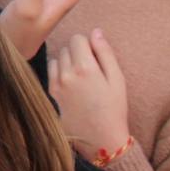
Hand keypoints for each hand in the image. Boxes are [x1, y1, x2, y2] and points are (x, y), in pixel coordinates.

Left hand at [48, 30, 131, 161]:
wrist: (102, 139)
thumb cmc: (114, 109)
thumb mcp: (117, 79)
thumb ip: (105, 53)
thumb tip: (96, 31)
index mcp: (85, 68)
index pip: (78, 38)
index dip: (89, 45)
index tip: (96, 56)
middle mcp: (67, 74)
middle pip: (68, 46)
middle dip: (79, 52)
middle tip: (92, 69)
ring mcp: (57, 84)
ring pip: (58, 57)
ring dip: (68, 61)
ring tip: (82, 77)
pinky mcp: (51, 93)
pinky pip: (52, 70)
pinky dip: (59, 71)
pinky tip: (72, 84)